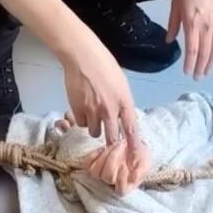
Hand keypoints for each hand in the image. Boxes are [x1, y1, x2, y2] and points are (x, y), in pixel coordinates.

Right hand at [59, 28, 142, 152]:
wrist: (82, 56)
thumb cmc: (104, 64)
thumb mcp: (121, 83)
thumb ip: (122, 101)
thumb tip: (122, 116)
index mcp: (124, 100)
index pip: (131, 127)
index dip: (133, 144)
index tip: (134, 155)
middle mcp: (110, 109)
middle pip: (112, 137)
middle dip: (112, 140)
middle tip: (110, 138)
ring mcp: (93, 110)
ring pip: (95, 132)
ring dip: (95, 128)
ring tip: (94, 116)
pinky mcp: (77, 109)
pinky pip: (82, 124)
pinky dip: (83, 120)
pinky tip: (83, 108)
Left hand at [82, 137, 151, 195]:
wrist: (132, 147)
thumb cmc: (140, 158)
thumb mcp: (145, 163)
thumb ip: (141, 171)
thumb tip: (134, 178)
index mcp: (126, 186)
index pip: (120, 190)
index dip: (121, 179)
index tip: (125, 165)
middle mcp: (112, 184)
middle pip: (107, 177)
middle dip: (113, 160)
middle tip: (122, 147)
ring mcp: (101, 176)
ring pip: (95, 171)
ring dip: (104, 156)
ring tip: (114, 146)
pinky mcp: (93, 166)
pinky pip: (87, 164)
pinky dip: (93, 155)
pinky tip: (102, 148)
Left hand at [167, 0, 212, 77]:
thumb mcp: (176, 3)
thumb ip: (173, 24)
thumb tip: (170, 40)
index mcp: (192, 23)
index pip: (192, 49)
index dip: (190, 63)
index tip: (187, 73)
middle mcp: (206, 27)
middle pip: (204, 53)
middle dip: (200, 67)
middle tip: (197, 77)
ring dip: (211, 63)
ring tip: (206, 72)